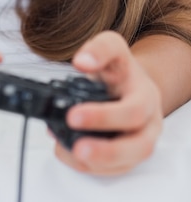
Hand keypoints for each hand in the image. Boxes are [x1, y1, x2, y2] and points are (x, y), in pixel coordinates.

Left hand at [52, 31, 162, 174]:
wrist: (129, 81)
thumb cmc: (120, 68)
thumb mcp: (111, 45)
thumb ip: (98, 49)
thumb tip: (82, 62)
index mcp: (145, 96)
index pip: (133, 110)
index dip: (104, 117)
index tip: (73, 115)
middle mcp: (147, 123)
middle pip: (137, 145)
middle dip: (106, 150)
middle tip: (76, 146)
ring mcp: (139, 141)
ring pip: (126, 163)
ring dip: (96, 163)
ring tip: (68, 151)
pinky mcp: (127, 155)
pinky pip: (113, 170)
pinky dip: (89, 167)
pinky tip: (67, 152)